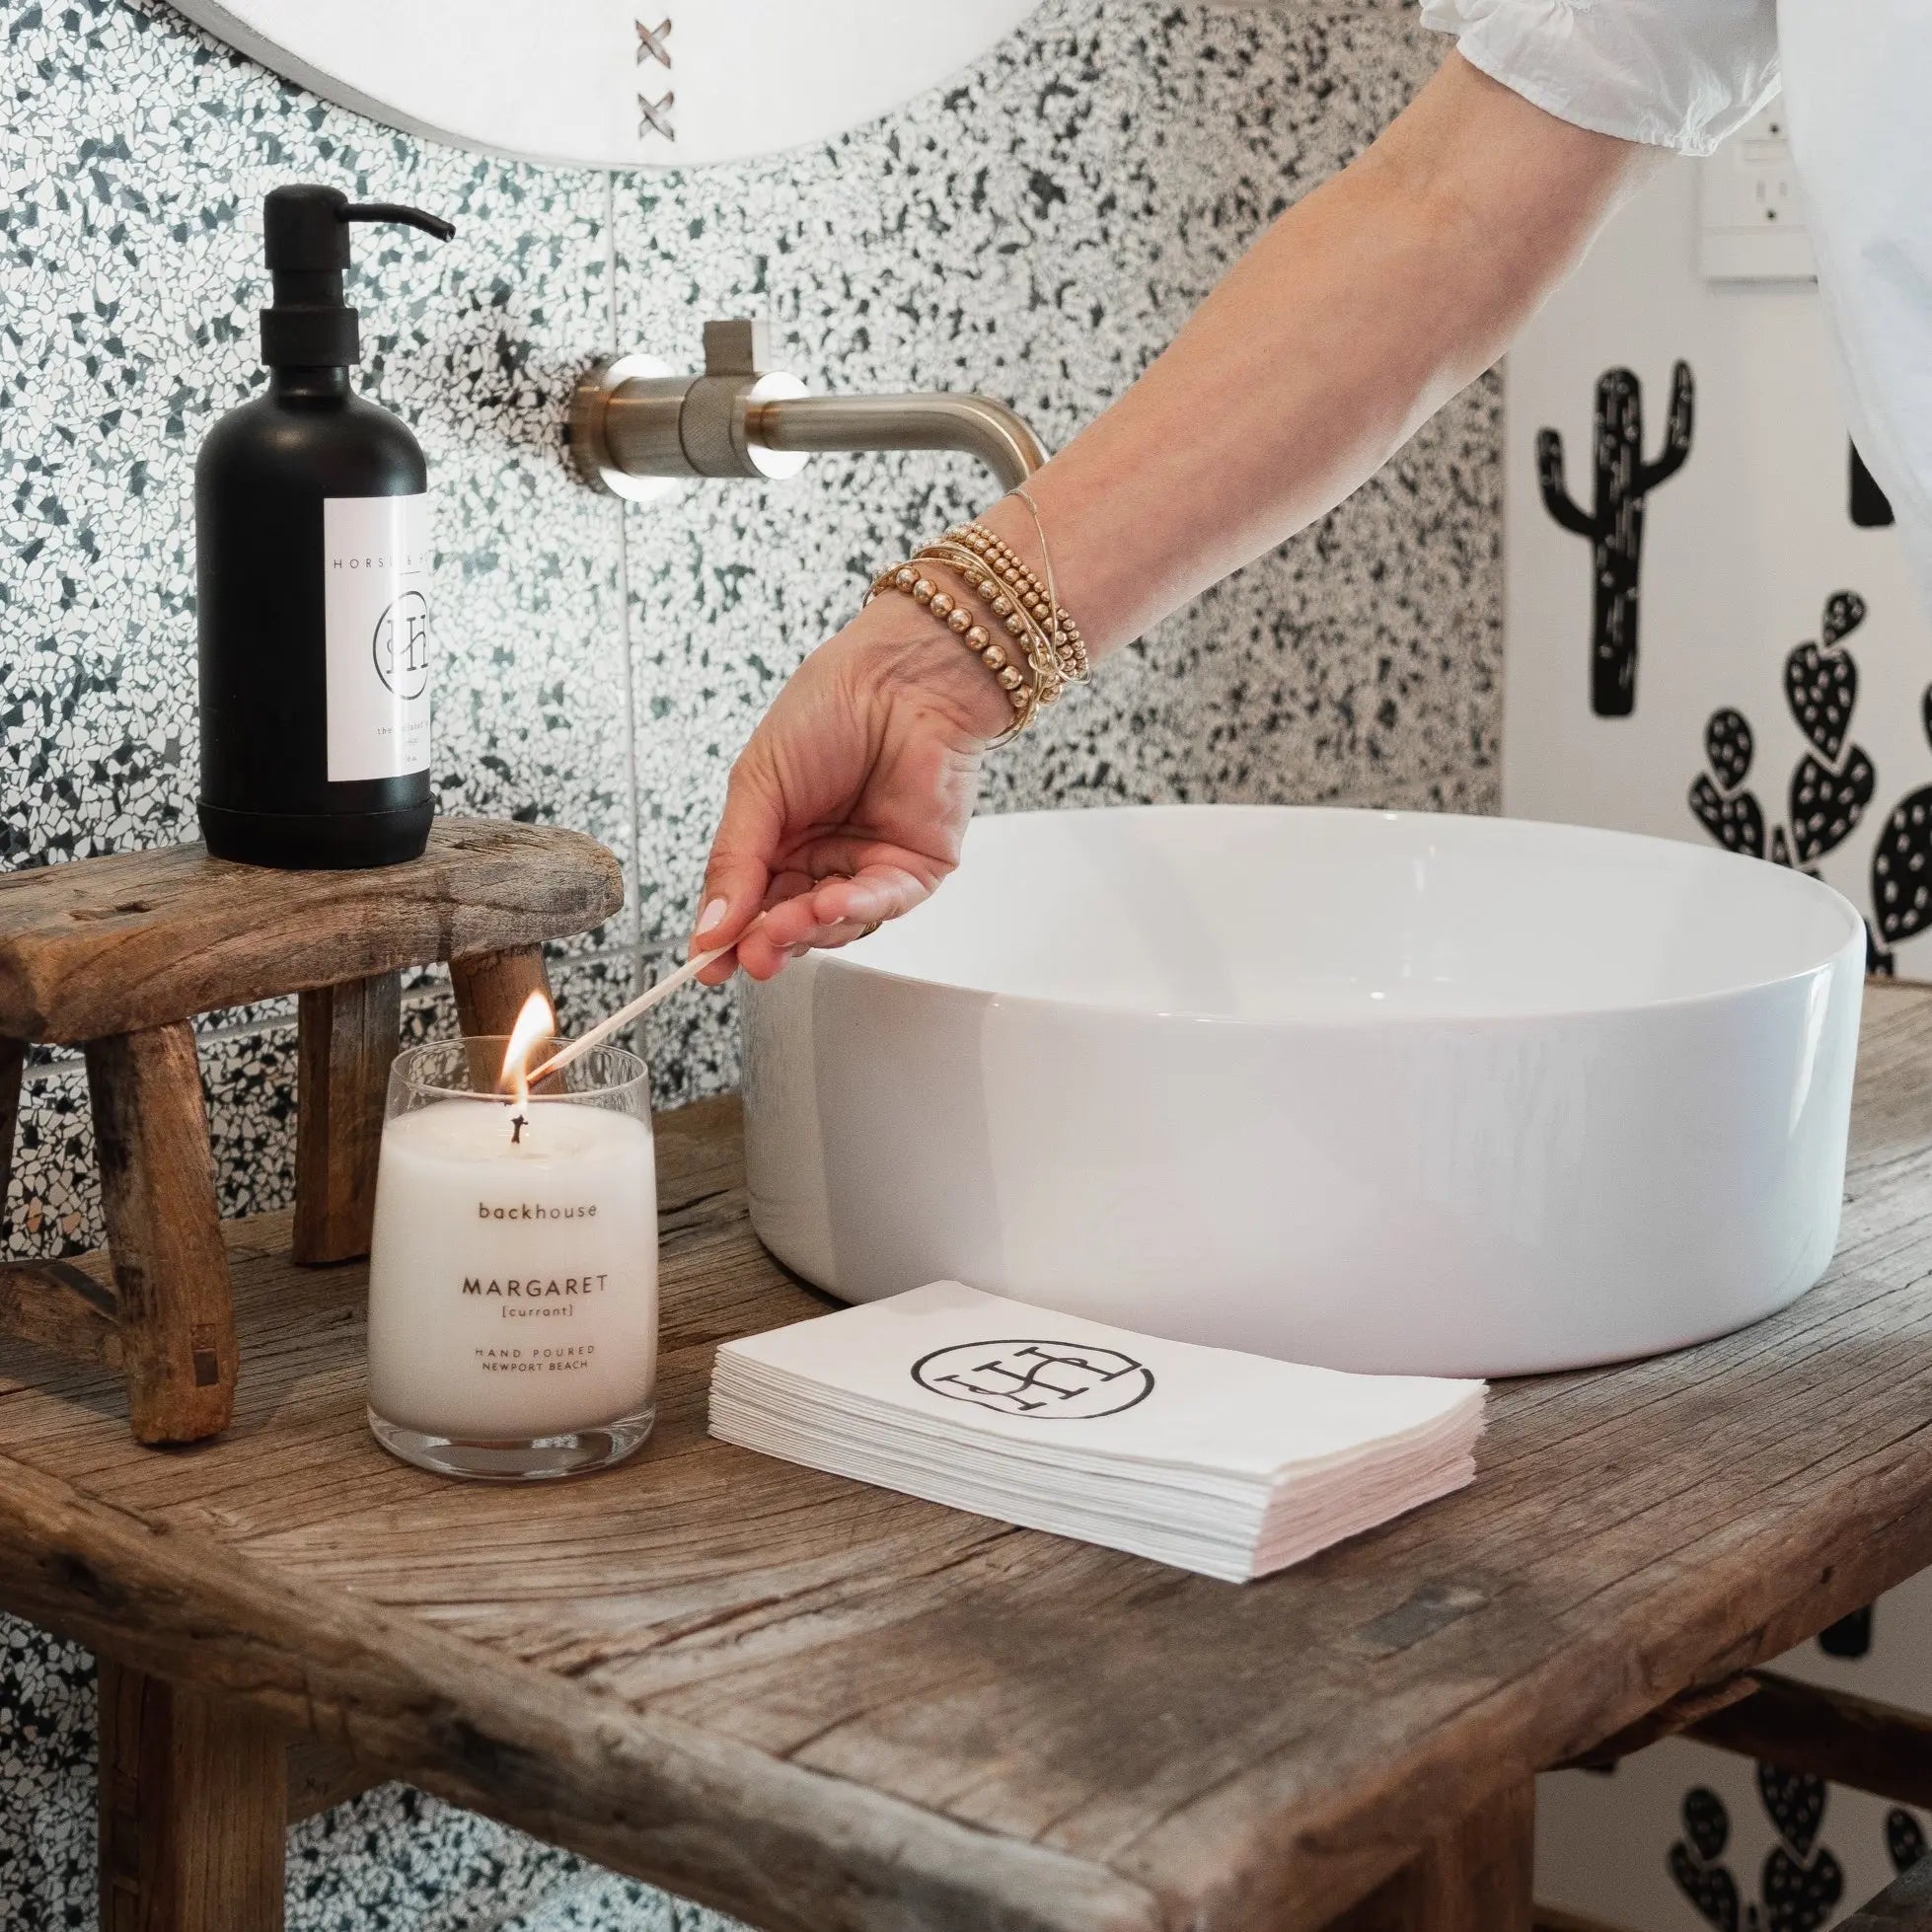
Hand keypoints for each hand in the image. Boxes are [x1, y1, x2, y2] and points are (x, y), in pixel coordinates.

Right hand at [690, 590, 1011, 980]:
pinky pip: (883, 903)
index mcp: (780, 836)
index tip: (705, 966)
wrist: (903, 675)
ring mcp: (870, 864)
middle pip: (789, 922)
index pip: (748, 902)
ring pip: (836, 924)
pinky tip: (830, 903)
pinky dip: (855, 910)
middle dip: (767, 941)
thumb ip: (734, 860)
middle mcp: (825, 856)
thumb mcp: (758, 784)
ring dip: (808, 928)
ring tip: (783, 923)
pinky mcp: (916, 867)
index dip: (727, 938)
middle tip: (747, 955)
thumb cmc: (832, 706)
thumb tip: (707, 928)